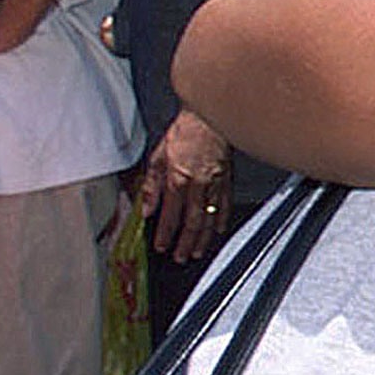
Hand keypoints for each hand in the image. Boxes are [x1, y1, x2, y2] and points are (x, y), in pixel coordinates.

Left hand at [141, 109, 230, 263]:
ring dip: (203, 238)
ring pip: (209, 217)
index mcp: (178, 177)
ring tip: (196, 252)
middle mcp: (198, 184)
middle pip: (192, 221)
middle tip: (180, 257)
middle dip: (185, 243)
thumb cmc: (185, 131)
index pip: (170, 213)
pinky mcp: (227, 180)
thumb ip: (152, 185)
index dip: (165, 232)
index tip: (161, 245)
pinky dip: (221, 220)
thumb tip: (146, 208)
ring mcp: (215, 184)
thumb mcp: (158, 155)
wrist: (210, 117)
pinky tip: (218, 231)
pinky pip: (225, 205)